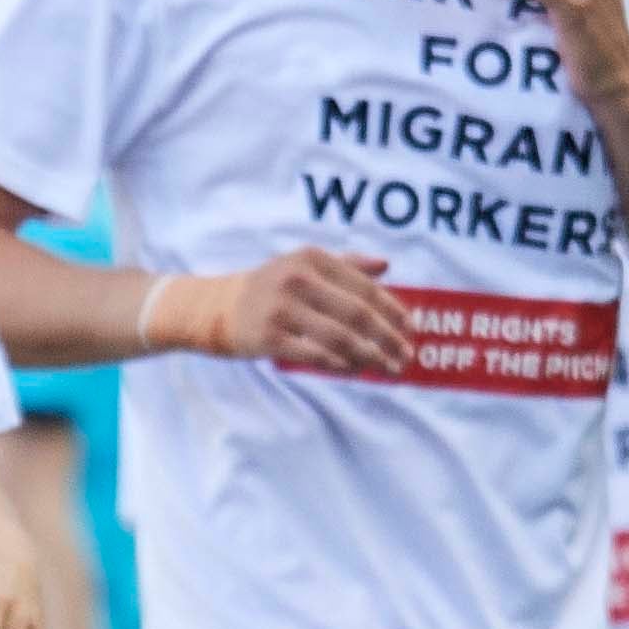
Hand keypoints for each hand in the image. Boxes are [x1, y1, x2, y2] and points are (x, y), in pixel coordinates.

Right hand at [142, 248, 410, 373]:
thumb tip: (387, 267)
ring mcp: (281, 309)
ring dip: (369, 357)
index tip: (411, 330)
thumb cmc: (271, 287)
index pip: (363, 287)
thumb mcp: (304, 265)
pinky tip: (354, 370)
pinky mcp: (269, 338)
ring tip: (387, 368)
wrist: (217, 307)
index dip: (392, 310)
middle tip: (405, 356)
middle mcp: (297, 280)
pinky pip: (314, 355)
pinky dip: (339, 365)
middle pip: (357, 314)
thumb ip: (347, 265)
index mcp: (312, 259)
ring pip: (339, 338)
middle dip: (387, 338)